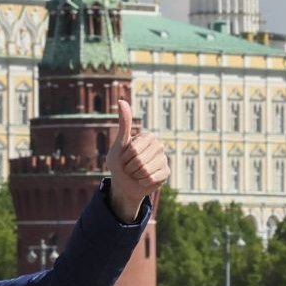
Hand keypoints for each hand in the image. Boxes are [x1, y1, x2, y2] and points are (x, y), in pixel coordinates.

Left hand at [104, 99, 168, 221]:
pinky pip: (153, 178)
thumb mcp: (119, 144)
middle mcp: (158, 145)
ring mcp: (164, 159)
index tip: (124, 157)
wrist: (125, 184)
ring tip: (136, 173)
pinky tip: (143, 180)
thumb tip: (122, 100)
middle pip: (140, 160)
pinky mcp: (166, 172)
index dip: (125, 157)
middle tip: (129, 167)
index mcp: (148, 137)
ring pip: (147, 170)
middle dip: (130, 167)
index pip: (134, 149)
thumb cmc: (120, 163)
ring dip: (136, 175)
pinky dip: (144, 182)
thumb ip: (124, 124)